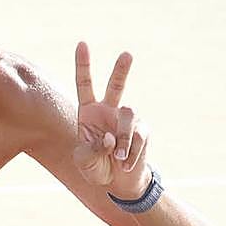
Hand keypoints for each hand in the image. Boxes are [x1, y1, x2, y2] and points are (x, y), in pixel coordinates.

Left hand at [73, 42, 151, 199]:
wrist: (118, 182)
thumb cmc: (96, 168)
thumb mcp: (84, 162)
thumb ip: (91, 150)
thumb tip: (109, 138)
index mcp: (89, 112)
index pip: (85, 84)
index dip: (84, 65)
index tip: (82, 43)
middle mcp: (109, 110)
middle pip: (116, 86)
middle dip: (121, 70)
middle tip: (127, 54)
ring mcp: (128, 119)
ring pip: (128, 117)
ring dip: (122, 139)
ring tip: (117, 157)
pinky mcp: (143, 130)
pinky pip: (137, 137)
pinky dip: (130, 153)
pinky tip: (125, 163)